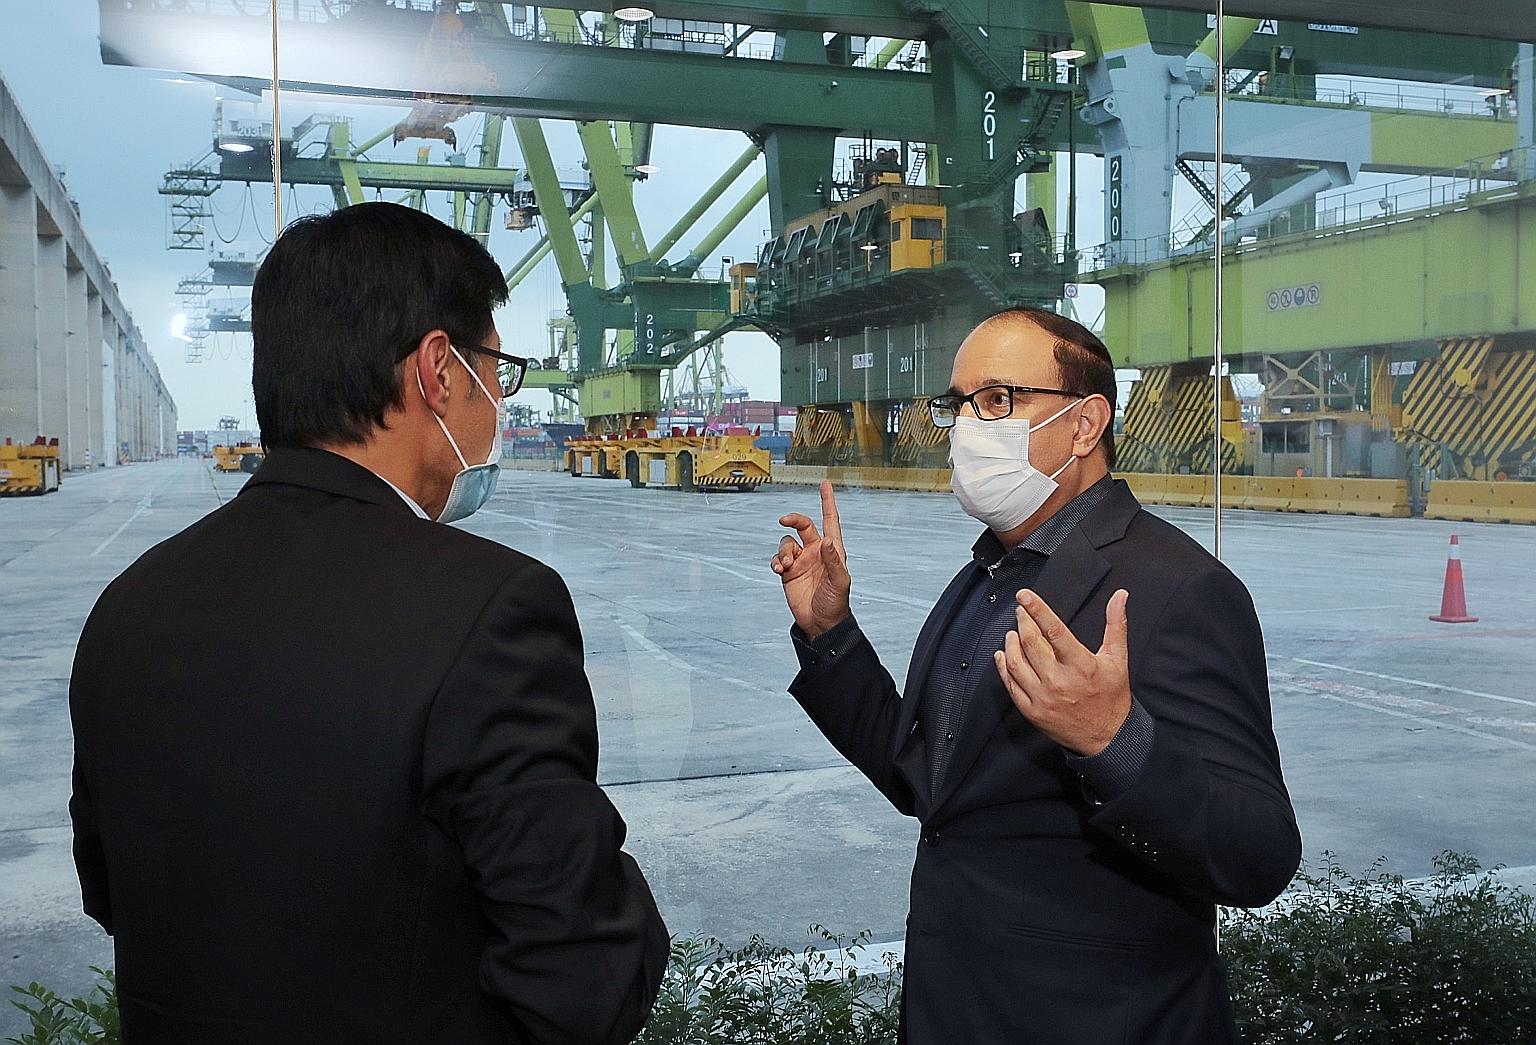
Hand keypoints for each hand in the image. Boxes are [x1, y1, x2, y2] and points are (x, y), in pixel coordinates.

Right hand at [770, 481, 851, 639]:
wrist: (821, 622)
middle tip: (784, 519)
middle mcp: (815, 551)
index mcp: (832, 550)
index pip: (830, 521)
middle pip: (803, 526)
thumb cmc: (836, 603)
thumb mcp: (840, 582)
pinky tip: (780, 569)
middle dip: (793, 519)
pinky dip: (776, 561)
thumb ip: (833, 560)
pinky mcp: (788, 572)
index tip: (825, 485)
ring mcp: (801, 561)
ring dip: (784, 550)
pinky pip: (778, 558)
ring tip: (787, 565)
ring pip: (786, 542)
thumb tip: (826, 540)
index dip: (828, 502)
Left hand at [993, 588, 1131, 755]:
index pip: (1054, 631)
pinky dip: (1004, 667)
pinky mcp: (1032, 711)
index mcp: (1081, 666)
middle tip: (1020, 610)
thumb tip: (1120, 596)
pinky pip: (1011, 685)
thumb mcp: (1117, 659)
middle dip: (1023, 622)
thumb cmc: (1112, 696)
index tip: (1024, 595)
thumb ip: (1116, 624)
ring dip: (1011, 643)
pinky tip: (1004, 656)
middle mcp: (1059, 681)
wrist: (1107, 737)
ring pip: (1016, 663)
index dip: (1037, 610)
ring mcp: (1043, 698)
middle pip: (1031, 644)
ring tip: (1013, 632)